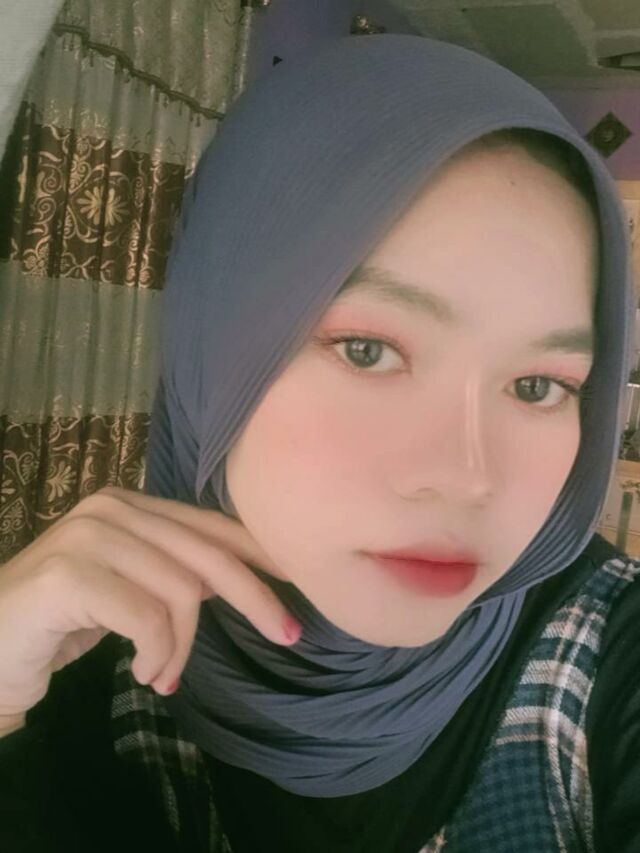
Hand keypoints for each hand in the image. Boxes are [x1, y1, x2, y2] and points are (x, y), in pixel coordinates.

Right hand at [0, 486, 299, 731]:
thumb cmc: (62, 620)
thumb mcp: (131, 589)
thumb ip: (177, 572)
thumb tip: (242, 578)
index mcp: (131, 505)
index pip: (211, 525)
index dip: (259, 552)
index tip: (300, 580)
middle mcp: (112, 509)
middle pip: (208, 553)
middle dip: (256, 597)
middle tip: (288, 635)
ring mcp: (88, 537)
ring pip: (181, 591)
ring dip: (183, 647)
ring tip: (163, 676)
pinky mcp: (70, 575)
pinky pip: (147, 619)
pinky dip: (157, 655)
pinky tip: (142, 674)